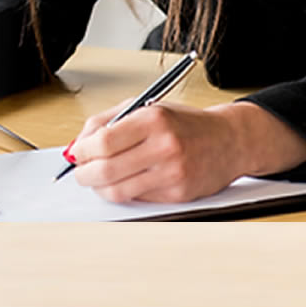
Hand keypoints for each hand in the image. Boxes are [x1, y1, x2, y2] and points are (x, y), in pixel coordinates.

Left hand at [69, 99, 305, 203]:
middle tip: (80, 171)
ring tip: (98, 178)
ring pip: (118, 191)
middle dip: (84, 174)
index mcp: (154, 119)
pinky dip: (123, 192)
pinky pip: (137, 199)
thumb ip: (109, 120)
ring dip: (99, 187)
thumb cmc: (185, 123)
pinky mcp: (178, 195)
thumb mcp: (148, 107)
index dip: (82, 151)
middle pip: (106, 170)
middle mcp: (164, 146)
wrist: (228, 140)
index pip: (104, 142)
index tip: (77, 153)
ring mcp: (172, 174)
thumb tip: (77, 144)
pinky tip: (124, 181)